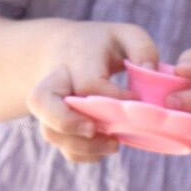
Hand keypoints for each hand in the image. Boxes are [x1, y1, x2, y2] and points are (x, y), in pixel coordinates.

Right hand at [23, 20, 157, 164]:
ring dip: (82, 146)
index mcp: (75, 58)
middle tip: (95, 130)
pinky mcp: (52, 124)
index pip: (88, 83)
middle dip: (67, 122)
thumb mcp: (125, 35)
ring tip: (113, 144)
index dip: (113, 97)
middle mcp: (54, 82)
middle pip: (41, 102)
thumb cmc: (101, 45)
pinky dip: (81, 154)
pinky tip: (104, 147)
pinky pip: (60, 146)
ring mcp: (50, 106)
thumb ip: (142, 48)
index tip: (135, 99)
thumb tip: (149, 71)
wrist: (64, 50)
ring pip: (50, 132)